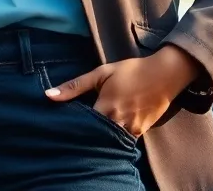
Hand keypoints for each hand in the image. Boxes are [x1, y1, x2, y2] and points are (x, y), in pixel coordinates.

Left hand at [45, 45, 202, 137]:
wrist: (165, 75)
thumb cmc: (131, 71)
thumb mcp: (101, 73)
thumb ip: (75, 86)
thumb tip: (48, 95)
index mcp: (106, 108)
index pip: (82, 126)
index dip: (72, 126)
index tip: (62, 124)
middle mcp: (118, 123)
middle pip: (94, 136)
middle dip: (84, 134)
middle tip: (72, 129)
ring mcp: (131, 130)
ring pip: (108, 141)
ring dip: (98, 137)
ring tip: (89, 130)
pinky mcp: (140, 132)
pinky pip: (122, 140)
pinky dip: (113, 137)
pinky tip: (106, 130)